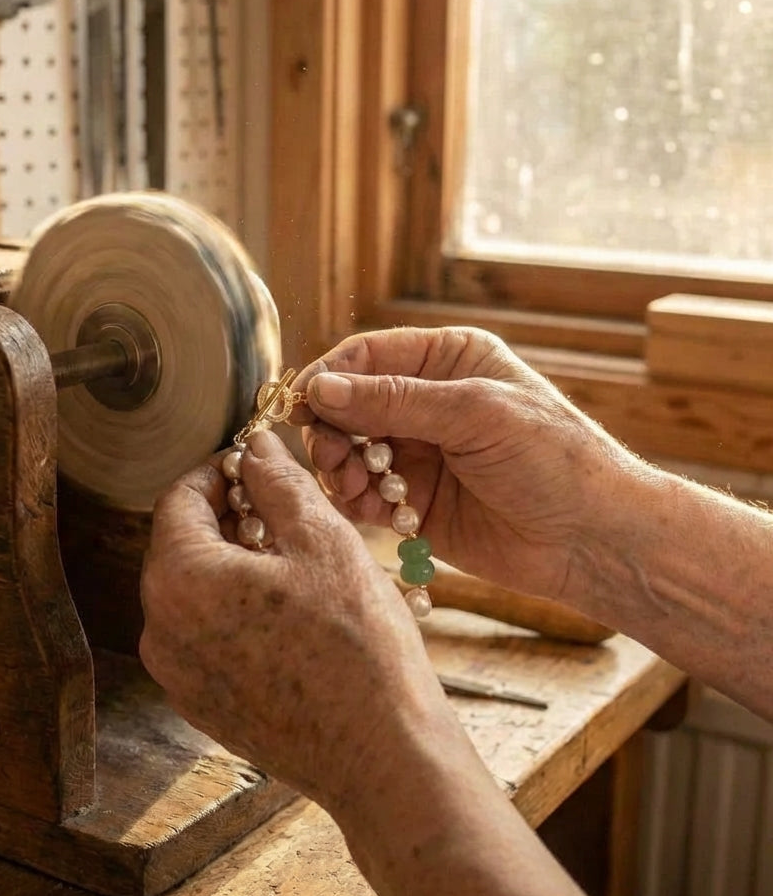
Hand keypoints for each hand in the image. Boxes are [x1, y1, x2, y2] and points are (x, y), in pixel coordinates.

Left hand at [139, 429, 457, 806]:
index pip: (178, 499)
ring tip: (289, 558)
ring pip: (192, 591)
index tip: (252, 466)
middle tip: (278, 507)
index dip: (217, 472)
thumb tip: (254, 446)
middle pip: (180, 545)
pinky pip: (203, 635)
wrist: (381, 755)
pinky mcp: (201, 706)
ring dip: (230, 562)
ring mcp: (177, 675)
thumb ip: (278, 482)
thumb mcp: (322, 539)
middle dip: (225, 516)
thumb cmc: (357, 645)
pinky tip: (285, 609)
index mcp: (180, 579)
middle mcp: (161, 630)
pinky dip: (232, 608)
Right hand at [292, 327, 641, 605]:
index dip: (329, 377)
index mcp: (448, 360)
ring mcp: (419, 453)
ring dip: (341, 469)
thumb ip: (395, 400)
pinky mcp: (416, 501)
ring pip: (349, 452)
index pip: (367, 356)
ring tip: (357, 488)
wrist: (594, 540)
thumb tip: (321, 389)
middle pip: (349, 405)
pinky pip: (364, 495)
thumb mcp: (475, 413)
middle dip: (332, 430)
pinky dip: (356, 502)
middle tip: (332, 457)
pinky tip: (371, 511)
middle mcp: (428, 402)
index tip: (302, 406)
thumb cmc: (554, 459)